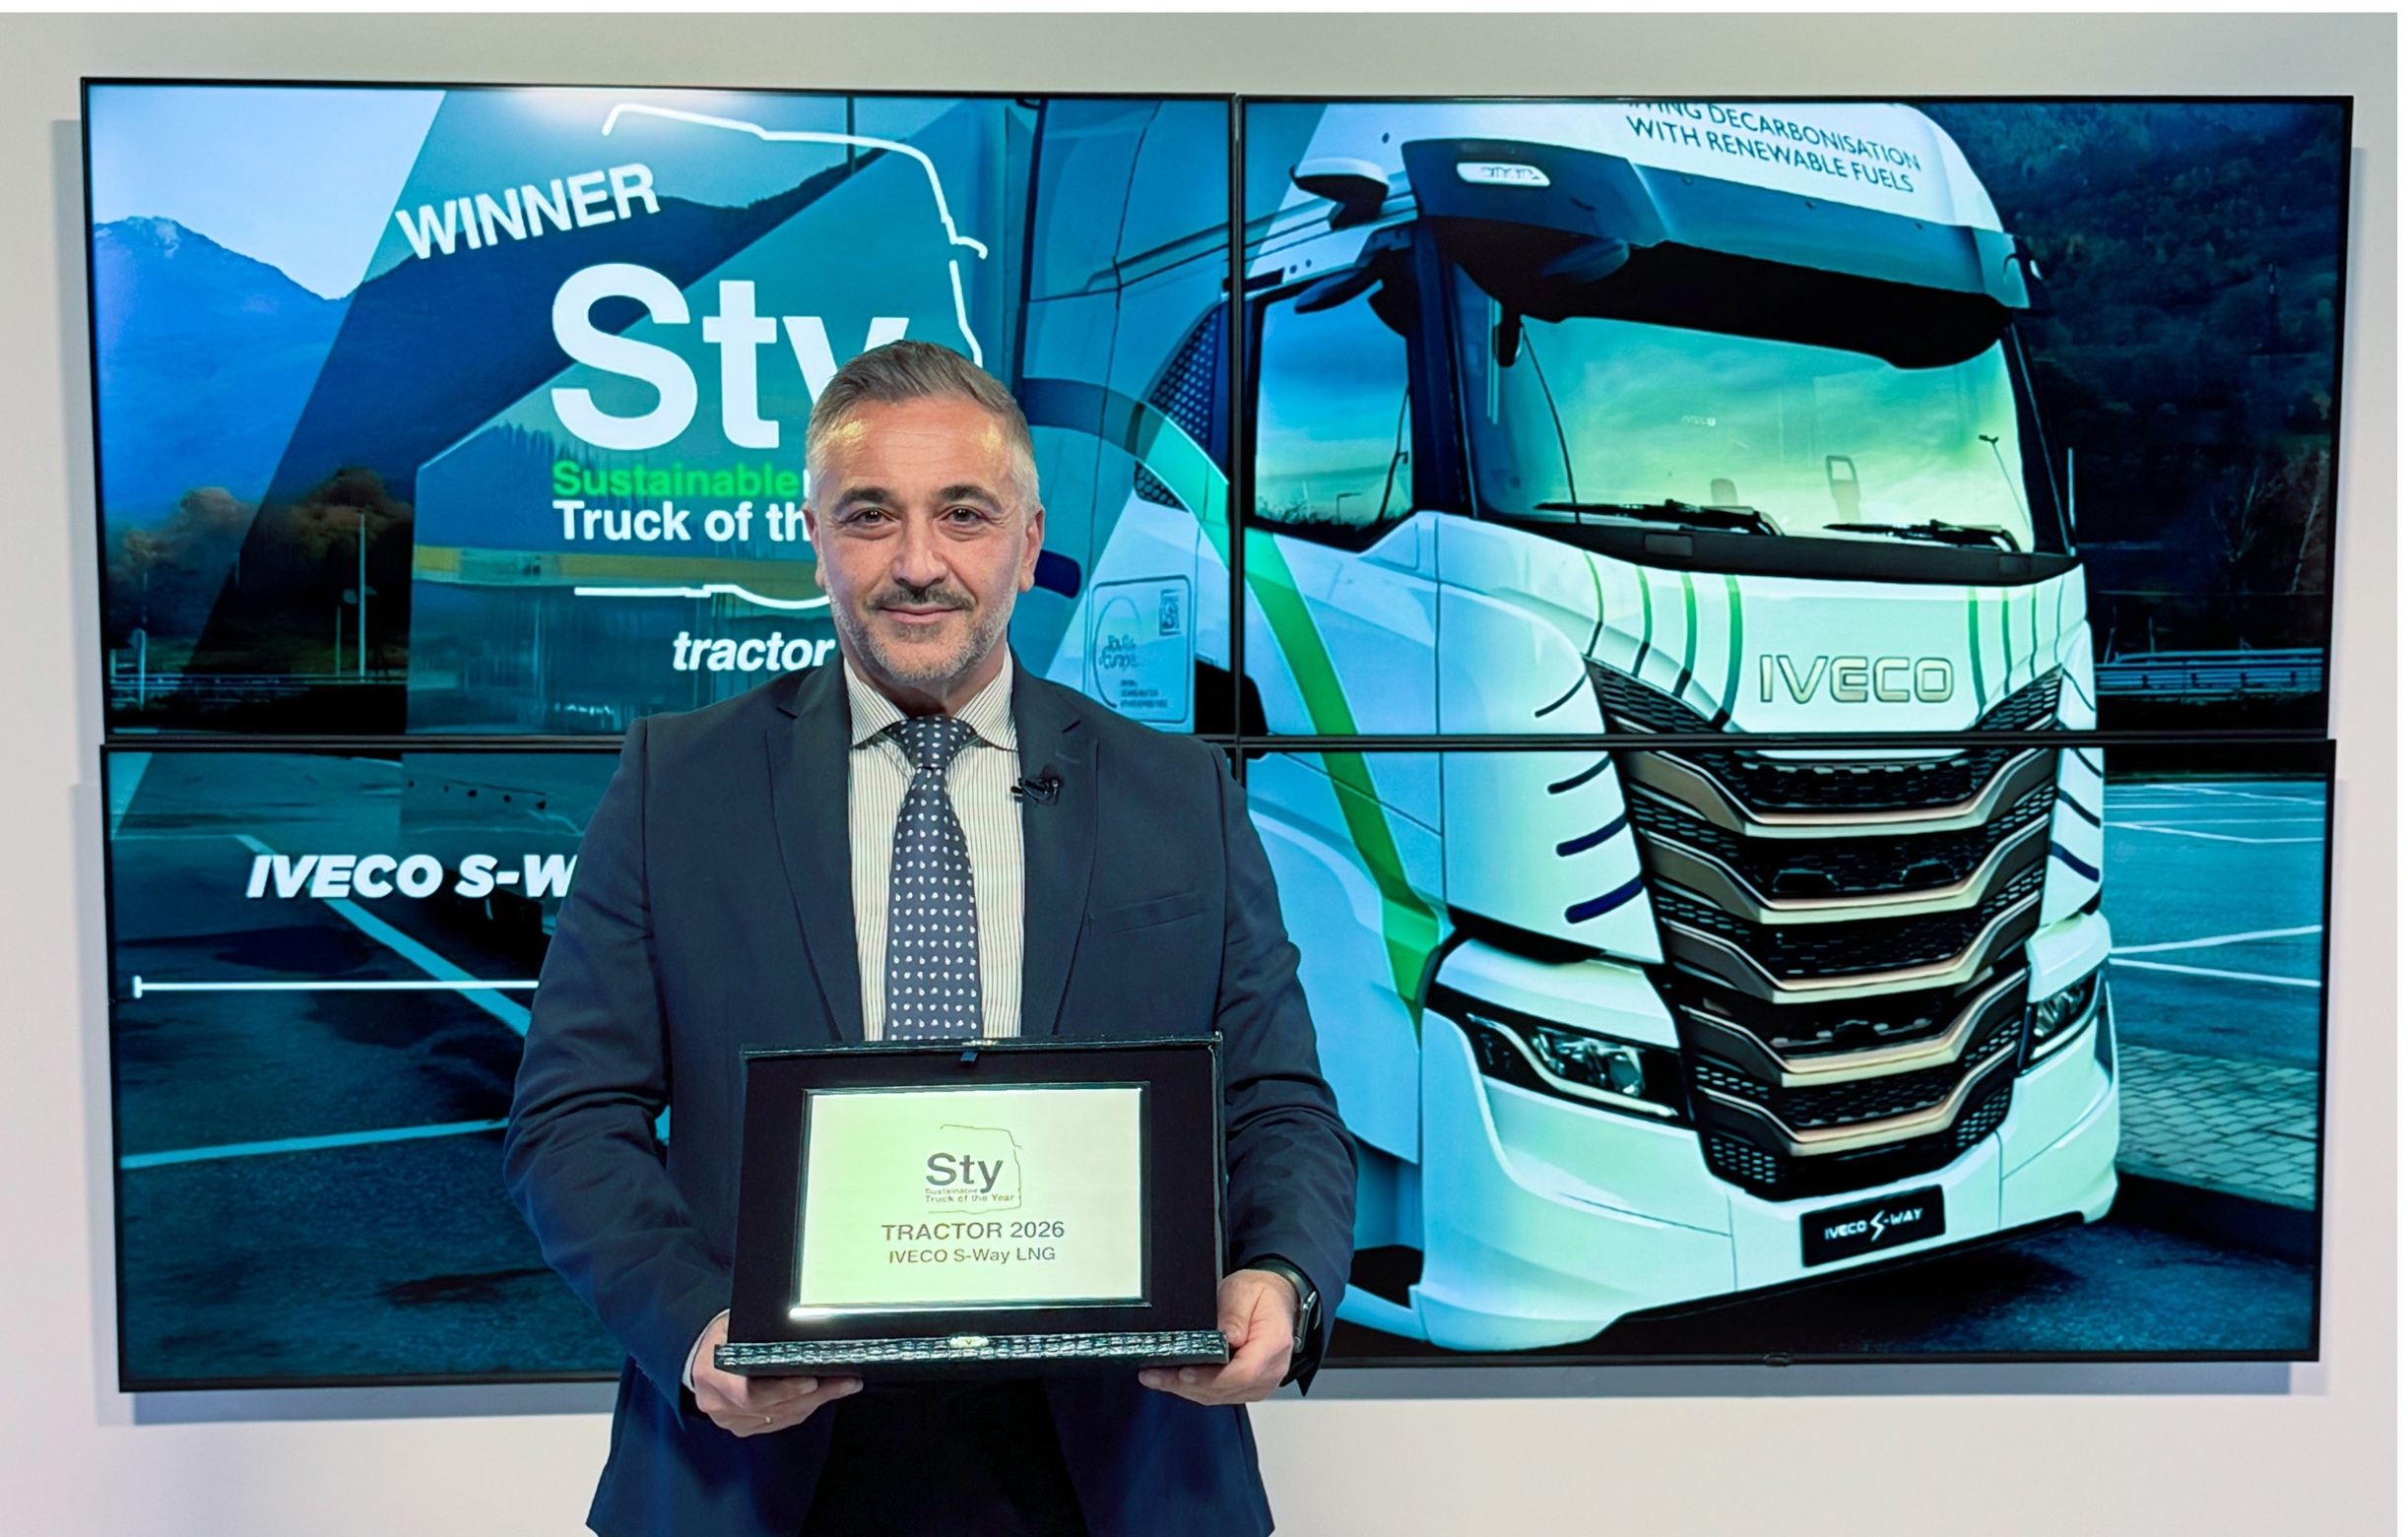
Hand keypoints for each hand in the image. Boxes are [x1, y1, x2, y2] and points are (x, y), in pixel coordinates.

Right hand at [688, 1310, 860, 1436]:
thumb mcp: (730, 1325)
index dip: (783, 1391)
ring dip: (815, 1403)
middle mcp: (718, 1404)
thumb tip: (792, 1330)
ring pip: (780, 1417)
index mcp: (711, 1376)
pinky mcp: (742, 1427)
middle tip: (844, 1381)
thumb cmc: (718, 1338)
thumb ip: (754, 1333)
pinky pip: (778, 1423)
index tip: (812, 1381)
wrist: (698, 1358)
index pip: (749, 1394)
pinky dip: (802, 1410)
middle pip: (773, 1408)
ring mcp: (729, 1420)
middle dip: (814, 1395)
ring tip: (843, 1386)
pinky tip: (821, 1397)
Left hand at [1138, 1268, 1295, 1405]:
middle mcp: (1271, 1368)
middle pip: (1227, 1389)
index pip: (1244, 1372)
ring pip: (1220, 1396)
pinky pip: (1221, 1395)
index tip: (1185, 1373)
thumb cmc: (1262, 1296)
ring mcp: (1262, 1382)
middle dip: (1188, 1385)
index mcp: (1273, 1343)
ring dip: (1187, 1390)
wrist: (1276, 1301)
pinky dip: (1197, 1389)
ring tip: (1157, 1378)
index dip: (1212, 1378)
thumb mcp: (1244, 1290)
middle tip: (1156, 1375)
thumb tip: (1227, 1337)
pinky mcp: (1250, 1387)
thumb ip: (1235, 1314)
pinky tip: (1176, 1381)